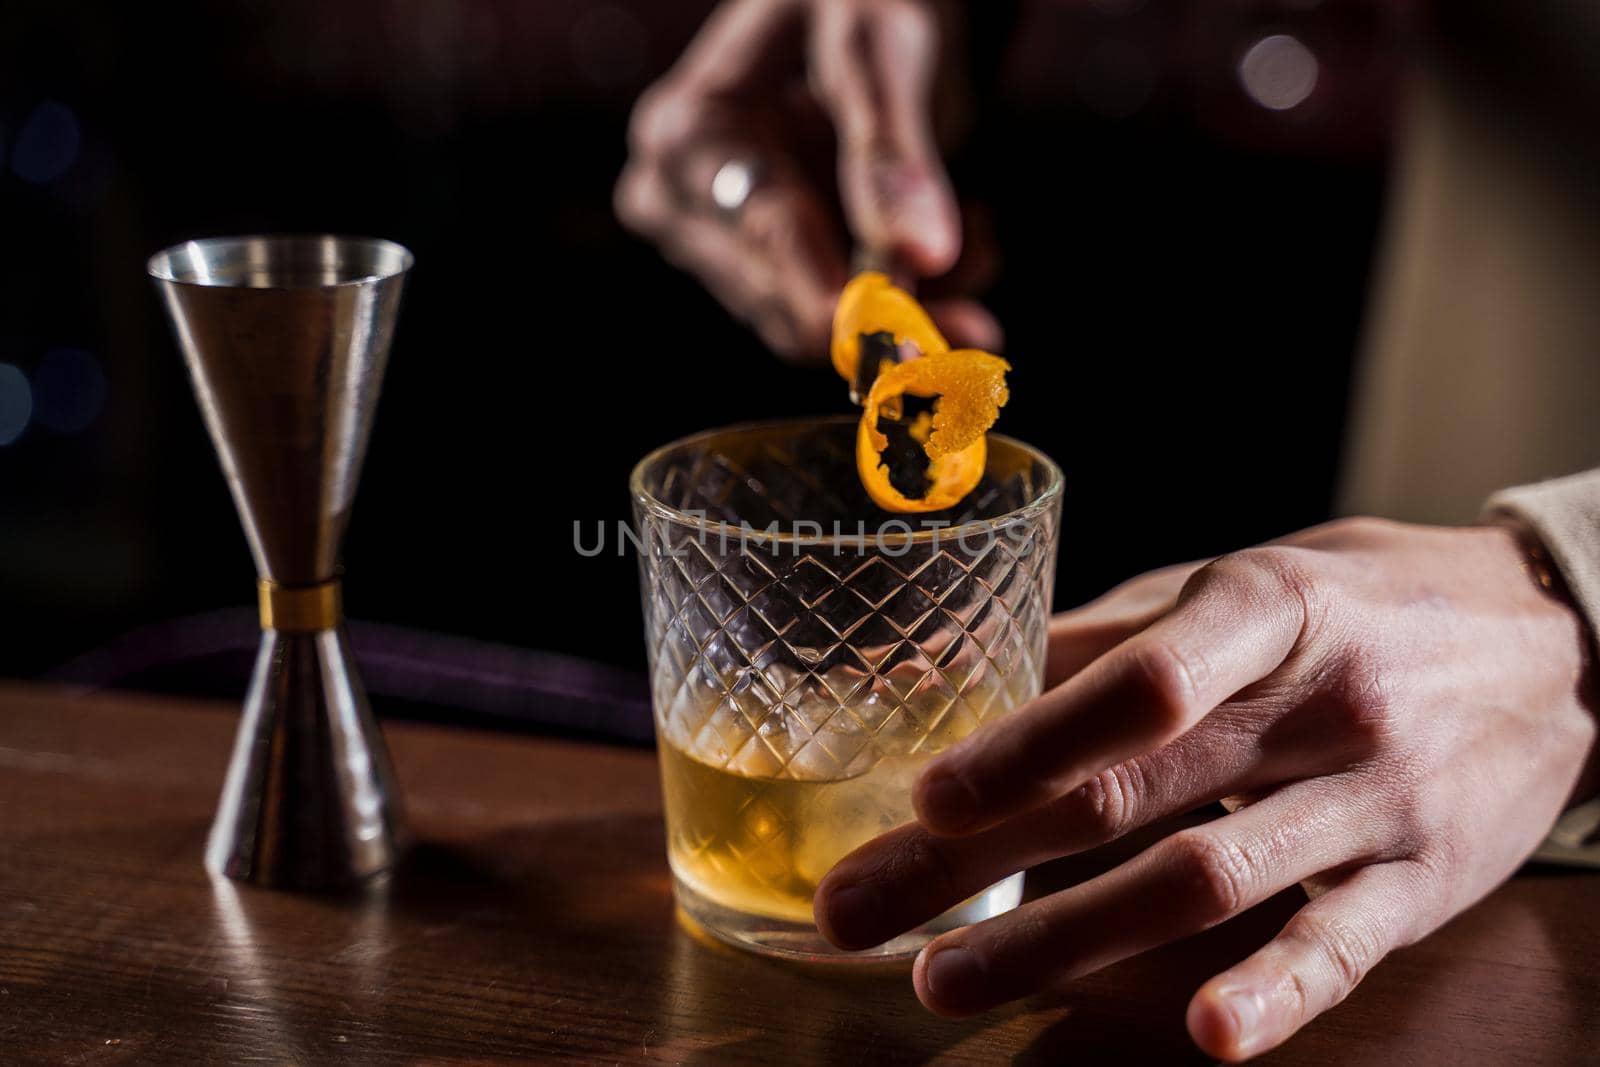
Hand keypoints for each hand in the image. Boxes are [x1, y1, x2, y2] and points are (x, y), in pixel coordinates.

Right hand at [615, 0, 1000, 359]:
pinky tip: (933, 235)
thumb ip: (892, 152)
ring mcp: (708, 239)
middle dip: (893, 301)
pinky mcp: (751, 264)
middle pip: (787, 305)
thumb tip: (924, 260)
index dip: (853, 305)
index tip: (927, 348)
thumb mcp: (878, 44)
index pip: (774, 244)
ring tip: (967, 224)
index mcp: (687, 135)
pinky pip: (831, 314)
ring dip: (907, 295)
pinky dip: (899, 291)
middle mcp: (675, 198)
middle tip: (982, 269)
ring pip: (816, 323)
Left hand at [815, 517, 1598, 1059]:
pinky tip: (1205, 1037)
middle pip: (1129, 795)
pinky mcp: (1427, 880)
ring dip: (1063, 942)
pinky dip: (1274, 991)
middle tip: (859, 910)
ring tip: (946, 981)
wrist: (1560, 638)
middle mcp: (1320, 701)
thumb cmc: (1363, 602)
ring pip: (1204, 881)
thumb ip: (1114, 630)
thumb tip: (967, 664)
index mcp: (1263, 606)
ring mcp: (1378, 797)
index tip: (920, 800)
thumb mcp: (1248, 580)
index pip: (1136, 682)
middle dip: (977, 861)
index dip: (1025, 744)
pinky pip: (1341, 943)